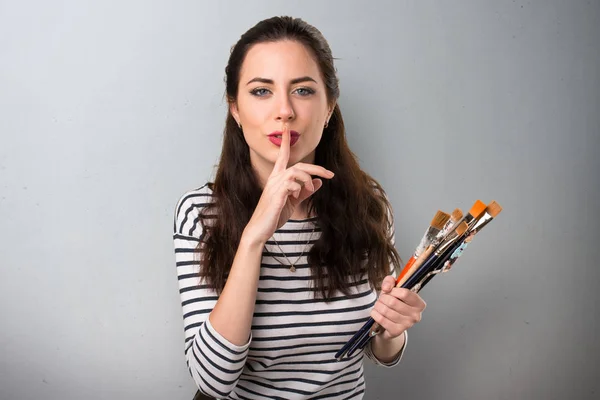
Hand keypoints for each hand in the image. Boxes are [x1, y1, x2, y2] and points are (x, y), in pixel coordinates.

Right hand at [243, 124, 334, 244]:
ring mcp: (274, 187)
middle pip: (298, 165)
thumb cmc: (274, 215)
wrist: (260, 230)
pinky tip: (296, 196)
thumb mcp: (293, 202)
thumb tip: (318, 182)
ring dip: (308, 179)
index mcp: (277, 178)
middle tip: (330, 174)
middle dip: (316, 168)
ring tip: (310, 188)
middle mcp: (274, 179)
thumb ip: (305, 191)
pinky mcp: (276, 196)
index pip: (283, 156)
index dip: (285, 142)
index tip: (286, 128)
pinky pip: (291, 185)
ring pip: (296, 172)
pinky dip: (298, 189)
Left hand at [370, 275, 426, 340]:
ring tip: (378, 305)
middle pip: (393, 302)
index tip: (389, 291)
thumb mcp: (394, 289)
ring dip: (378, 306)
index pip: (405, 293)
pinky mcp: (397, 331)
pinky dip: (375, 314)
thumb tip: (386, 287)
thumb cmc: (395, 303)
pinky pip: (381, 319)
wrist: (391, 323)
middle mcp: (416, 315)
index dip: (393, 290)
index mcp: (419, 304)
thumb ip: (390, 281)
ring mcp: (407, 325)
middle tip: (381, 299)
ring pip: (386, 311)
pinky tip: (375, 312)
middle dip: (383, 298)